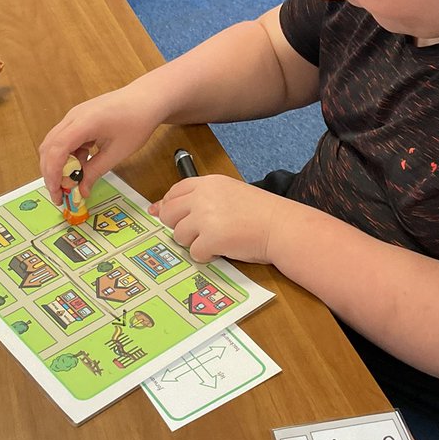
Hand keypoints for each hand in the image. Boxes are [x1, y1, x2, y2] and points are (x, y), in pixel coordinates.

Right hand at [39, 86, 162, 204]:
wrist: (146, 98)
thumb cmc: (137, 122)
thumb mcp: (117, 152)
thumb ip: (95, 171)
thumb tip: (81, 191)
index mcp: (84, 123)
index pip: (56, 150)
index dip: (52, 173)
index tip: (57, 193)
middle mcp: (73, 117)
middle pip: (49, 147)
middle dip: (50, 172)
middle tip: (60, 194)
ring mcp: (74, 116)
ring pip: (54, 143)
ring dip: (58, 164)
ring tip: (70, 183)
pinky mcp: (78, 118)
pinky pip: (64, 139)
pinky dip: (68, 155)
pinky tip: (81, 165)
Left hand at [150, 176, 281, 264]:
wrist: (280, 226)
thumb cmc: (260, 212)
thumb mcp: (229, 194)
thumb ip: (198, 198)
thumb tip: (158, 209)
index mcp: (208, 183)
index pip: (174, 191)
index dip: (170, 206)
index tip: (173, 216)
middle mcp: (203, 197)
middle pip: (169, 214)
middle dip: (179, 226)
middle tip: (197, 232)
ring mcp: (205, 218)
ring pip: (179, 235)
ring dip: (194, 242)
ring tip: (215, 241)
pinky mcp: (211, 239)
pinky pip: (194, 252)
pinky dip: (206, 256)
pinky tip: (221, 250)